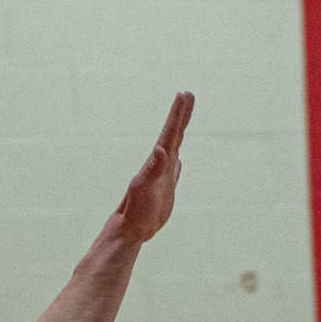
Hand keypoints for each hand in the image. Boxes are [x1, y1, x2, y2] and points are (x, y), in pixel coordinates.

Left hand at [115, 92, 192, 242]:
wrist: (132, 228)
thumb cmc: (137, 209)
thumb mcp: (145, 187)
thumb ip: (154, 168)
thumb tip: (161, 149)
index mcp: (158, 161)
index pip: (170, 132)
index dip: (178, 113)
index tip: (184, 94)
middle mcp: (161, 164)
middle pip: (174, 134)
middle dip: (181, 115)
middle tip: (188, 94)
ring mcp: (164, 176)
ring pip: (175, 148)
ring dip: (180, 132)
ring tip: (184, 119)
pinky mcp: (166, 189)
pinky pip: (175, 170)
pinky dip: (178, 161)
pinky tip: (179, 159)